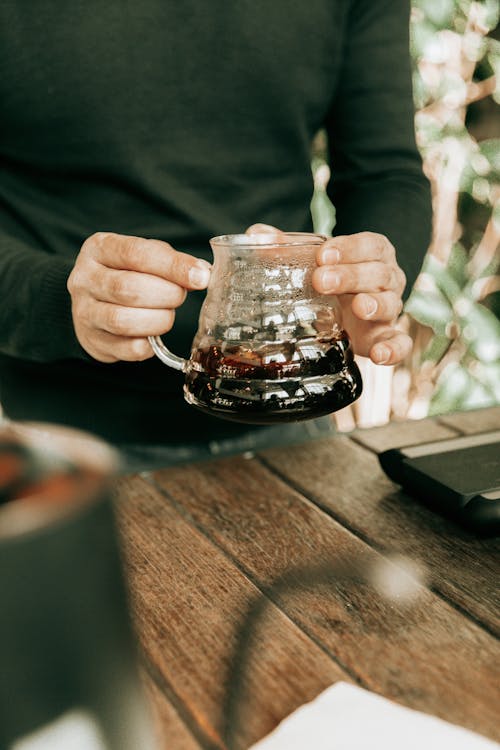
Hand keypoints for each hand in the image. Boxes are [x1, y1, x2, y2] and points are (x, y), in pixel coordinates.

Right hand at [67, 232, 210, 361]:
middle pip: (129, 289)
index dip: (173, 266)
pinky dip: (149, 345)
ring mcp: (84, 312)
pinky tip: (154, 336)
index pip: (136, 253)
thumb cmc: (126, 273)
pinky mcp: (92, 341)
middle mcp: (84, 278)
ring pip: (123, 321)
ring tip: (167, 315)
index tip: (201, 277)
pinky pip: (128, 349)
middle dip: (167, 295)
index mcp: (99, 248)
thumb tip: (202, 273)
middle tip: (179, 297)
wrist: (94, 301)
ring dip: (158, 320)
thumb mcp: (145, 257)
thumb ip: (171, 262)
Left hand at [246, 225, 410, 365]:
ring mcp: (389, 308)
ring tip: (358, 306)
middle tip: (321, 280)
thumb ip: (283, 247)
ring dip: (375, 305)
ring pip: (391, 303)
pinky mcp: (386, 337)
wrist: (341, 307)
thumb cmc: (327, 276)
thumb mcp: (308, 260)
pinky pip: (400, 344)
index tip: (324, 254)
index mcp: (373, 253)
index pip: (370, 244)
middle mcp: (387, 279)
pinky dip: (394, 350)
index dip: (350, 248)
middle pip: (378, 273)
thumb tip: (256, 233)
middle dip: (351, 275)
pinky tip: (379, 355)